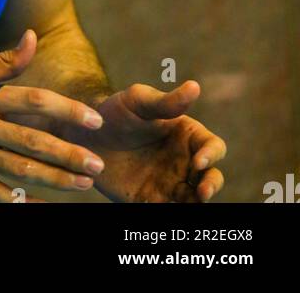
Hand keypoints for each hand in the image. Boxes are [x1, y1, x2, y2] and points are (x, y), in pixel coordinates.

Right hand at [0, 30, 107, 203]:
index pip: (34, 101)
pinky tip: (41, 206)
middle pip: (33, 142)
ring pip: (18, 170)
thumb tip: (34, 38)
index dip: (67, 110)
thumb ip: (1, 61)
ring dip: (54, 178)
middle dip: (68, 153)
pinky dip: (16, 201)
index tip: (95, 120)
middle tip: (98, 163)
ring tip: (82, 183)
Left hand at [83, 81, 226, 202]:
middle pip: (211, 178)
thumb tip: (194, 87)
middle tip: (202, 193)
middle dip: (212, 186)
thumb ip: (166, 101)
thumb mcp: (138, 101)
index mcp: (186, 135)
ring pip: (193, 199)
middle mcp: (183, 162)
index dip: (212, 155)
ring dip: (195, 204)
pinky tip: (154, 205)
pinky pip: (164, 210)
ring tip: (188, 204)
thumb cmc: (116, 110)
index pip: (213, 146)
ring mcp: (168, 183)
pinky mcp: (149, 200)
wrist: (87, 133)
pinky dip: (167, 212)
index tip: (199, 162)